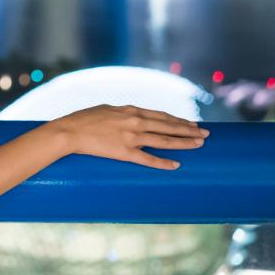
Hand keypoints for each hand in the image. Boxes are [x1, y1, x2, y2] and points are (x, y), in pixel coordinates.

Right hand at [51, 104, 208, 169]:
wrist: (68, 131)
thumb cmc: (82, 119)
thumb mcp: (105, 109)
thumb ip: (122, 112)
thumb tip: (133, 115)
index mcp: (130, 110)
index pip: (161, 115)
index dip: (179, 120)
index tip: (192, 123)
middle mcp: (135, 122)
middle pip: (168, 127)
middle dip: (189, 130)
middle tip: (206, 134)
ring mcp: (131, 137)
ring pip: (164, 140)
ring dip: (184, 143)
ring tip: (200, 144)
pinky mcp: (124, 152)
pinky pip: (149, 159)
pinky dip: (164, 162)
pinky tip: (177, 165)